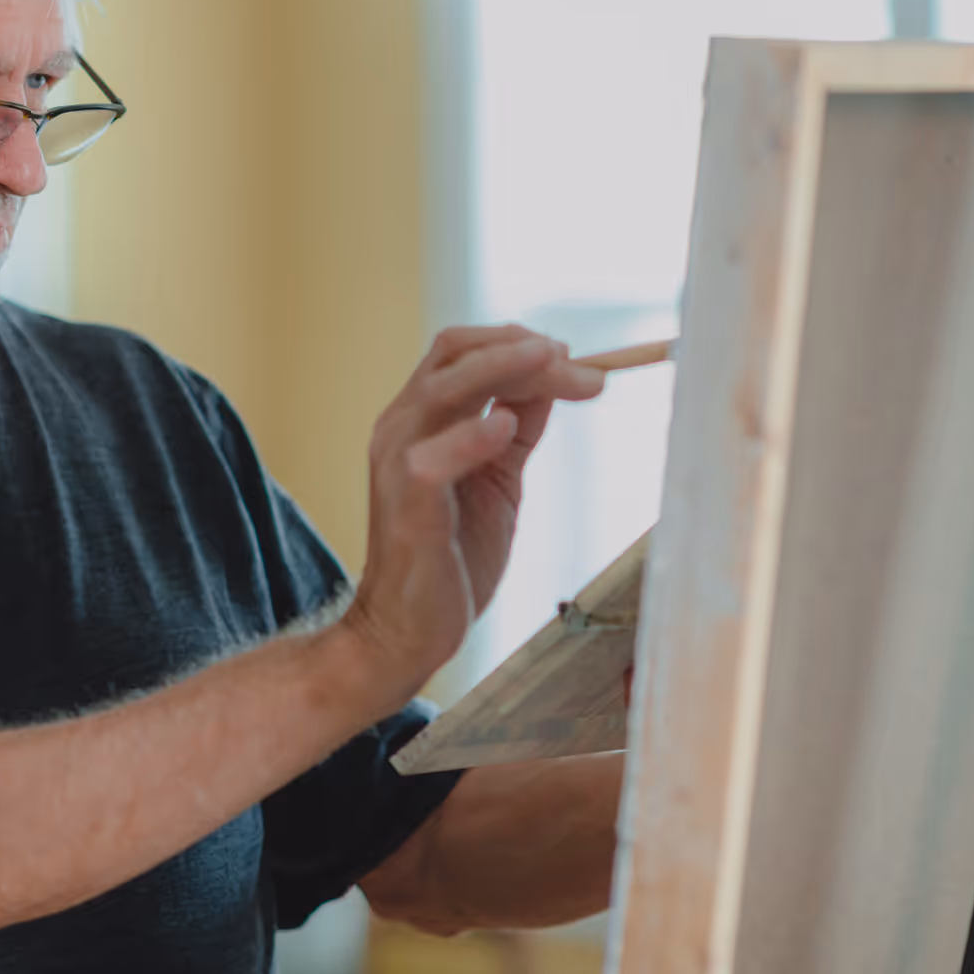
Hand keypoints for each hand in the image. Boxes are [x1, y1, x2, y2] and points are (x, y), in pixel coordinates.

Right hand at [344, 326, 605, 683]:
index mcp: (420, 419)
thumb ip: (517, 430)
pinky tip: (505, 428)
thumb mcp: (497, 479)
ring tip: (553, 365)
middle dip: (519, 347)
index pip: (463, 351)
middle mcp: (401, 428)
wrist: (409, 630)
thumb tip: (554, 378)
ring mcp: (397, 463)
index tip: (576, 358)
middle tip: (576, 361)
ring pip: (443, 388)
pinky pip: (431, 458)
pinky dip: (470, 436)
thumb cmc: (451, 556)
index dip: (519, 343)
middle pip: (453, 353)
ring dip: (502, 368)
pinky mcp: (407, 506)